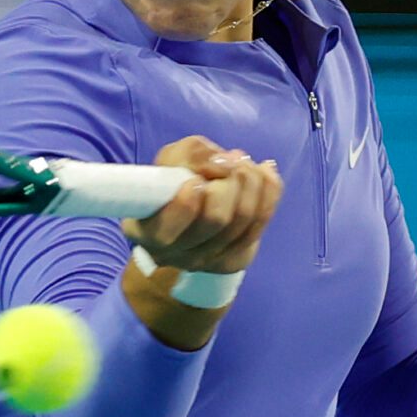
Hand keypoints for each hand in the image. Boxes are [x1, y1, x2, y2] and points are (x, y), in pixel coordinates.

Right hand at [122, 136, 281, 273]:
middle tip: (230, 160)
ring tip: (244, 162)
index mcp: (147, 232)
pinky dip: (269, 190)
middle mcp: (175, 255)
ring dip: (251, 180)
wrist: (195, 204)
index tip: (195, 181)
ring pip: (244, 219)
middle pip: (215, 220)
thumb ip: (194, 154)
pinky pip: (262, 221)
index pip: (166, 230)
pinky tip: (264, 172)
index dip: (185, 203)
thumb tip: (226, 163)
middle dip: (229, 180)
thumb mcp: (174, 157)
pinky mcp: (234, 259)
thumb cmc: (175, 178)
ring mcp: (207, 262)